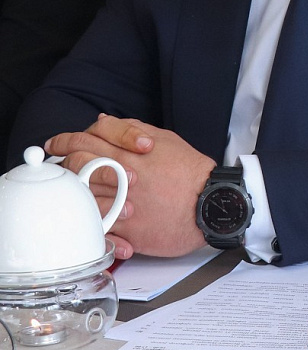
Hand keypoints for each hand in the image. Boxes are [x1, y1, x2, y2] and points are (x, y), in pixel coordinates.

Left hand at [47, 116, 214, 258]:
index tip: (54, 145)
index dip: (63, 140)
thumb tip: (103, 122)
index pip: (84, 138)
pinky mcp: (126, 227)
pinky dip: (90, 223)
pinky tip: (89, 220)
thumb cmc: (191, 172)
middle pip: (76, 163)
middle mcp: (121, 173)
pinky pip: (97, 226)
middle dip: (62, 162)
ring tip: (73, 193)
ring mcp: (121, 201)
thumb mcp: (165, 139)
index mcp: (128, 151)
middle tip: (58, 166)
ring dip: (73, 193)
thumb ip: (131, 129)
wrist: (211, 202)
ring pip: (80, 195)